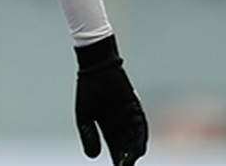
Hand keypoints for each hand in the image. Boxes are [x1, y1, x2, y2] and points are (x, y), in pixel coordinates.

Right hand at [75, 35, 147, 165]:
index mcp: (110, 128)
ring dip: (134, 151)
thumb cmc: (88, 89)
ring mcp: (130, 117)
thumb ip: (89, 136)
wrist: (96, 69)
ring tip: (131, 161)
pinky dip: (140, 137)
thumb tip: (93, 157)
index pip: (116, 149)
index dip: (118, 160)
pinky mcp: (135, 108)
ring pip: (135, 139)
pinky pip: (141, 126)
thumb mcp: (84, 116)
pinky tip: (139, 148)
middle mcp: (122, 125)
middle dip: (126, 159)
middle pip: (127, 147)